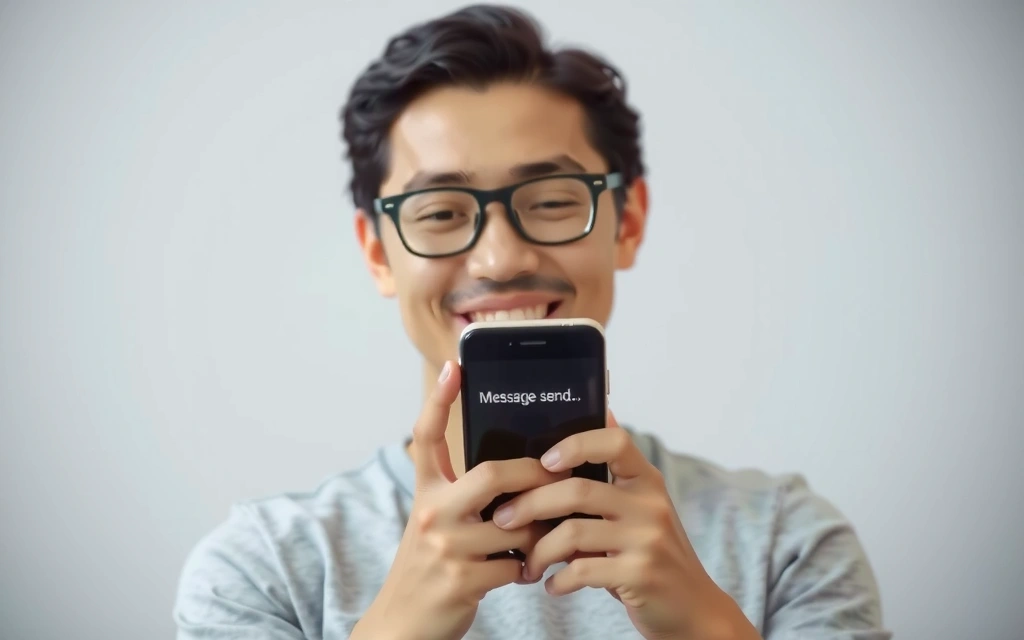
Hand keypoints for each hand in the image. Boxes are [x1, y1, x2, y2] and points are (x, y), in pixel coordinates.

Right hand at [352, 361, 563, 639]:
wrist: (403, 627)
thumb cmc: (432, 569)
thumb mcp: (436, 524)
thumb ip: (464, 496)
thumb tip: (515, 472)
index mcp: (425, 493)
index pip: (426, 437)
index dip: (440, 400)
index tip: (456, 367)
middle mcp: (430, 513)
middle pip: (492, 473)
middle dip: (534, 474)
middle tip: (557, 477)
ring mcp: (445, 546)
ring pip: (516, 523)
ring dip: (538, 531)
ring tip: (544, 534)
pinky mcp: (461, 580)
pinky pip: (516, 564)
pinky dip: (527, 567)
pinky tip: (523, 571)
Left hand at [491, 412, 759, 639]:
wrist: (693, 608)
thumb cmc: (651, 554)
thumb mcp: (639, 510)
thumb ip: (609, 482)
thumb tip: (567, 441)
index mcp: (646, 481)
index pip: (615, 442)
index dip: (576, 444)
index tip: (545, 460)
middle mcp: (650, 505)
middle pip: (577, 490)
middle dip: (530, 504)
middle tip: (503, 519)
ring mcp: (647, 540)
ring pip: (572, 533)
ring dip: (539, 550)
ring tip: (528, 564)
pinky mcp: (640, 575)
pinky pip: (582, 571)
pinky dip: (558, 580)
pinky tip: (552, 585)